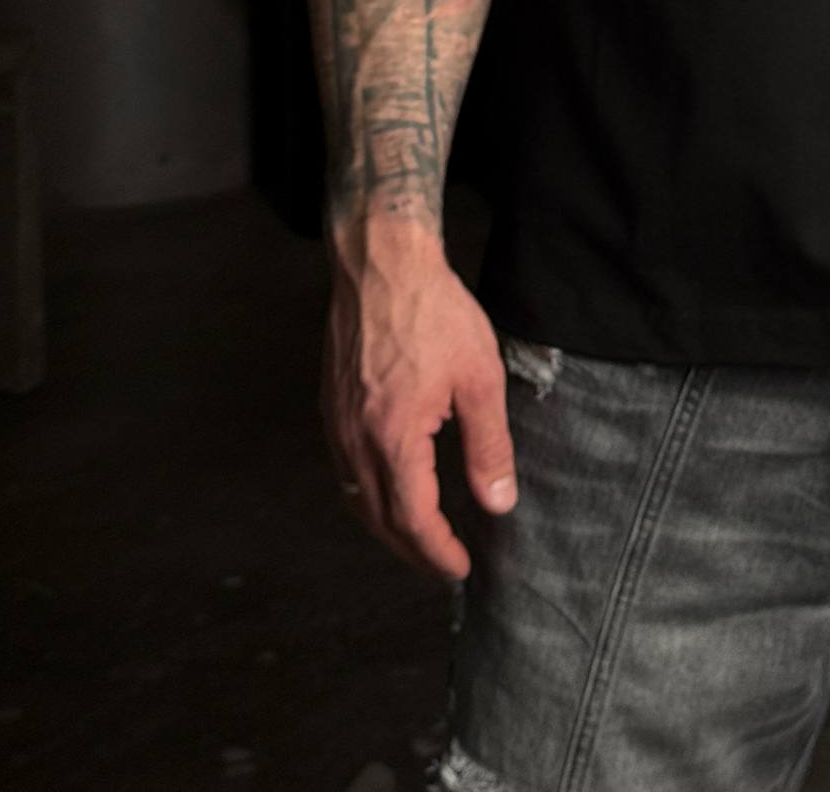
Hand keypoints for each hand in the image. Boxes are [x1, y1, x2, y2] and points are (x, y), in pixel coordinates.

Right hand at [321, 220, 520, 580]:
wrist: (381, 262)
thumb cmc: (434, 311)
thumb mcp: (479, 378)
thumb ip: (488, 446)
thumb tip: (498, 502)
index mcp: (393, 437)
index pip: (412, 519)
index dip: (436, 551)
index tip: (459, 568)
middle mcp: (355, 439)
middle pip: (378, 518)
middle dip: (412, 549)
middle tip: (443, 562)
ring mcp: (337, 423)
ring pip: (357, 497)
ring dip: (387, 526)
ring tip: (419, 536)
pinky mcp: (331, 405)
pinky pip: (345, 469)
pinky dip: (368, 494)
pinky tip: (390, 489)